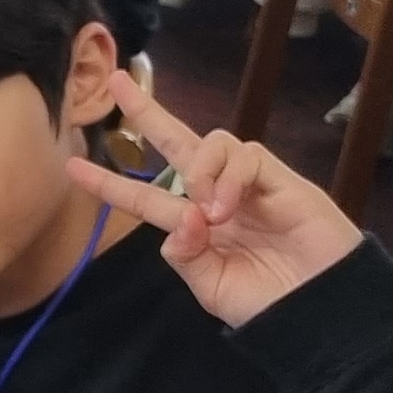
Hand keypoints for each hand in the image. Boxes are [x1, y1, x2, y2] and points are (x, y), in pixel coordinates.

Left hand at [65, 75, 361, 327]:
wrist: (320, 310)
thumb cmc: (268, 302)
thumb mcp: (212, 287)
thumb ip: (186, 255)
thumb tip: (180, 218)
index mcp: (197, 225)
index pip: (147, 197)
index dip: (111, 183)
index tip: (72, 167)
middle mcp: (220, 196)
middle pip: (180, 142)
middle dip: (148, 112)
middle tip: (116, 82)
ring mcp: (253, 185)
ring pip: (215, 142)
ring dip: (201, 171)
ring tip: (210, 212)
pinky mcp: (284, 180)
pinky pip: (248, 156)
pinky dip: (230, 178)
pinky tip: (227, 209)